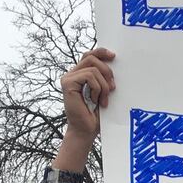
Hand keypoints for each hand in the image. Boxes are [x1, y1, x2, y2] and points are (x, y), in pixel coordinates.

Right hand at [53, 48, 114, 172]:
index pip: (90, 55)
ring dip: (104, 85)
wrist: (87, 130)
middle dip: (107, 70)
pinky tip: (96, 100)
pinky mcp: (68, 83)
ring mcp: (68, 78)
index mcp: (80, 74)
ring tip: (104, 100)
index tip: (114, 56)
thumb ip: (104, 77)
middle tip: (113, 87)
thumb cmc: (96, 114)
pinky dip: (97, 88)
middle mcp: (72, 74)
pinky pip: (89, 76)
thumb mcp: (104, 91)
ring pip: (93, 68)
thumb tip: (114, 61)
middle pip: (91, 57)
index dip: (101, 52)